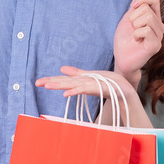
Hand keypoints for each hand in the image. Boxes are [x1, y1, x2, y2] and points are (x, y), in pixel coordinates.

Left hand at [36, 67, 151, 127]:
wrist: (125, 91)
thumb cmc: (109, 84)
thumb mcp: (90, 78)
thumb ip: (77, 74)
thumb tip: (62, 70)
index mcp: (83, 80)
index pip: (64, 80)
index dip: (52, 80)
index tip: (38, 82)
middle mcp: (86, 81)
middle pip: (66, 81)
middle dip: (52, 81)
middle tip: (38, 83)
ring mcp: (92, 84)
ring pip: (74, 84)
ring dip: (61, 85)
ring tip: (48, 86)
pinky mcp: (99, 88)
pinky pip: (85, 90)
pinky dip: (76, 91)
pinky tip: (67, 94)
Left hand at [113, 0, 163, 83]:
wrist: (121, 58)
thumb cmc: (124, 40)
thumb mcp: (128, 19)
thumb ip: (136, 6)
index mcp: (153, 18)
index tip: (133, 5)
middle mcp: (159, 26)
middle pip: (147, 9)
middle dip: (133, 17)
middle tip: (132, 29)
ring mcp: (159, 36)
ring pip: (147, 18)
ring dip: (134, 26)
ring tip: (134, 36)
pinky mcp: (156, 45)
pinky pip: (146, 30)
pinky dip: (136, 34)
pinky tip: (137, 41)